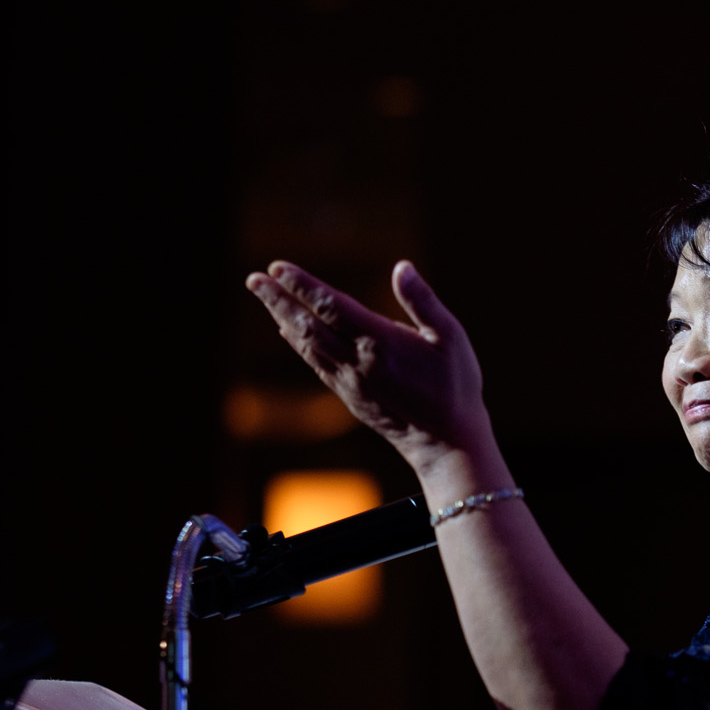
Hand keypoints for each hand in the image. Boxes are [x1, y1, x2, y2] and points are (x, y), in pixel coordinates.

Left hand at [245, 259, 487, 471]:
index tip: (277, 267)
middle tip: (253, 279)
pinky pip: (316, 364)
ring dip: (282, 318)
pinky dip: (298, 344)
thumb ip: (423, 301)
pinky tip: (289, 332)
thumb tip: (402, 267)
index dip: (302, 285)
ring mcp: (350, 381)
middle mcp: (357, 361)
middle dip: (279, 299)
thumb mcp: (451, 337)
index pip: (331, 305)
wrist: (447, 443)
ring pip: (307, 344)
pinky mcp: (350, 396)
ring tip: (265, 297)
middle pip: (308, 324)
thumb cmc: (456, 386)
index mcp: (380, 342)